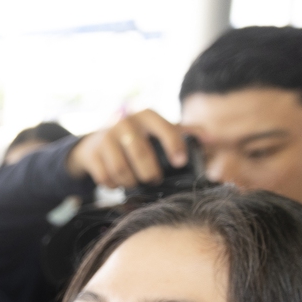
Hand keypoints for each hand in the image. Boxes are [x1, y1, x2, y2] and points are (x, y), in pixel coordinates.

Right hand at [66, 109, 187, 188]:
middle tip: (154, 180)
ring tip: (135, 183)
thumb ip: (185, 133)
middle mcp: (125, 123)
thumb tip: (210, 139)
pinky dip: (113, 185)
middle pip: (141, 153)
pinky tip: (118, 183)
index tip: (180, 162)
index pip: (165, 129)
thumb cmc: (138, 137)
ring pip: (121, 169)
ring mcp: (106, 137)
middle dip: (150, 172)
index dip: (174, 145)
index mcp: (147, 116)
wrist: (97, 141)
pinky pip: (105, 177)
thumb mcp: (159, 129)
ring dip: (131, 182)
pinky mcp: (92, 154)